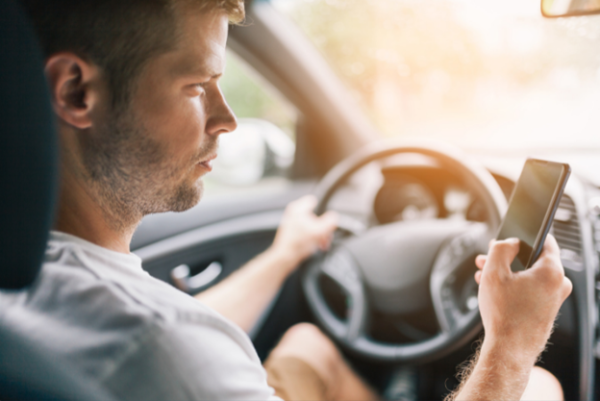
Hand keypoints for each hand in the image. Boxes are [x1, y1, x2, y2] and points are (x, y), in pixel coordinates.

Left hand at [271, 195, 337, 272]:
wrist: (285, 258)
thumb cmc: (298, 244)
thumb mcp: (320, 231)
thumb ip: (330, 221)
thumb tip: (335, 217)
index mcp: (298, 209)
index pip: (313, 200)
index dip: (322, 210)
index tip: (327, 219)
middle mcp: (293, 213)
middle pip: (315, 215)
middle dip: (323, 227)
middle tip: (326, 236)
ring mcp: (292, 223)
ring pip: (311, 224)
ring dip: (319, 234)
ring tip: (323, 243)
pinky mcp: (292, 232)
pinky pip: (306, 232)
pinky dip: (312, 238)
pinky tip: (316, 246)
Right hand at [474, 235, 571, 361]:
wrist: (509, 350)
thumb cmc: (504, 314)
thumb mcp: (494, 272)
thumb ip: (501, 248)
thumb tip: (509, 242)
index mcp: (552, 271)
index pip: (545, 240)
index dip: (524, 234)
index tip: (510, 235)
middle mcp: (558, 285)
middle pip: (533, 259)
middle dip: (508, 257)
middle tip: (487, 257)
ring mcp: (554, 299)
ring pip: (529, 276)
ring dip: (507, 272)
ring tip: (484, 275)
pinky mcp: (546, 311)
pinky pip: (531, 290)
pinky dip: (514, 286)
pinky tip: (494, 290)